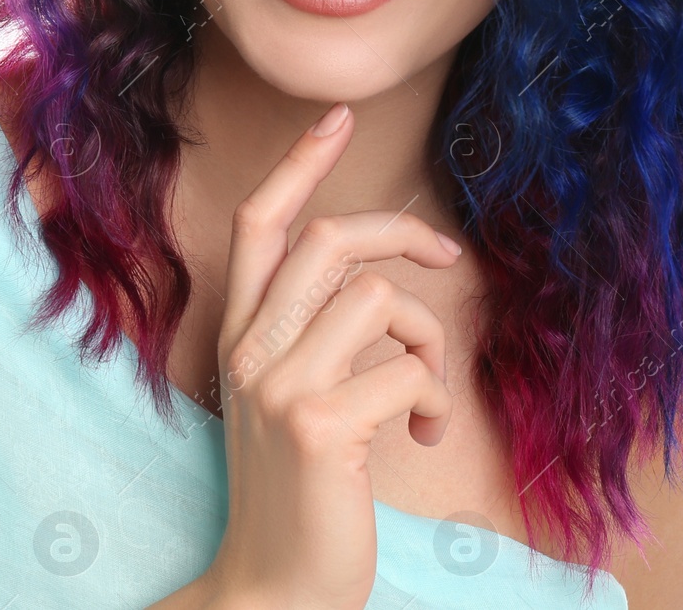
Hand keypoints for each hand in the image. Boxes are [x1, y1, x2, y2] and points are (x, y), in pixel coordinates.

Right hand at [194, 101, 462, 609]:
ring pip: (380, 301)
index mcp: (238, 337)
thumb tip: (382, 282)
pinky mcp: (321, 427)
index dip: (300, 166)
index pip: (258, 225)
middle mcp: (249, 351)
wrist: (274, 589)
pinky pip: (410, 370)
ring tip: (425, 397)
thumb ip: (311, 335)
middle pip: (330, 240)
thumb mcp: (288, 398)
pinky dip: (435, 398)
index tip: (340, 119)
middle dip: (401, 234)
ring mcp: (279, 387)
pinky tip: (424, 434)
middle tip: (443, 256)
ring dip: (429, 341)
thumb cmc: (298, 492)